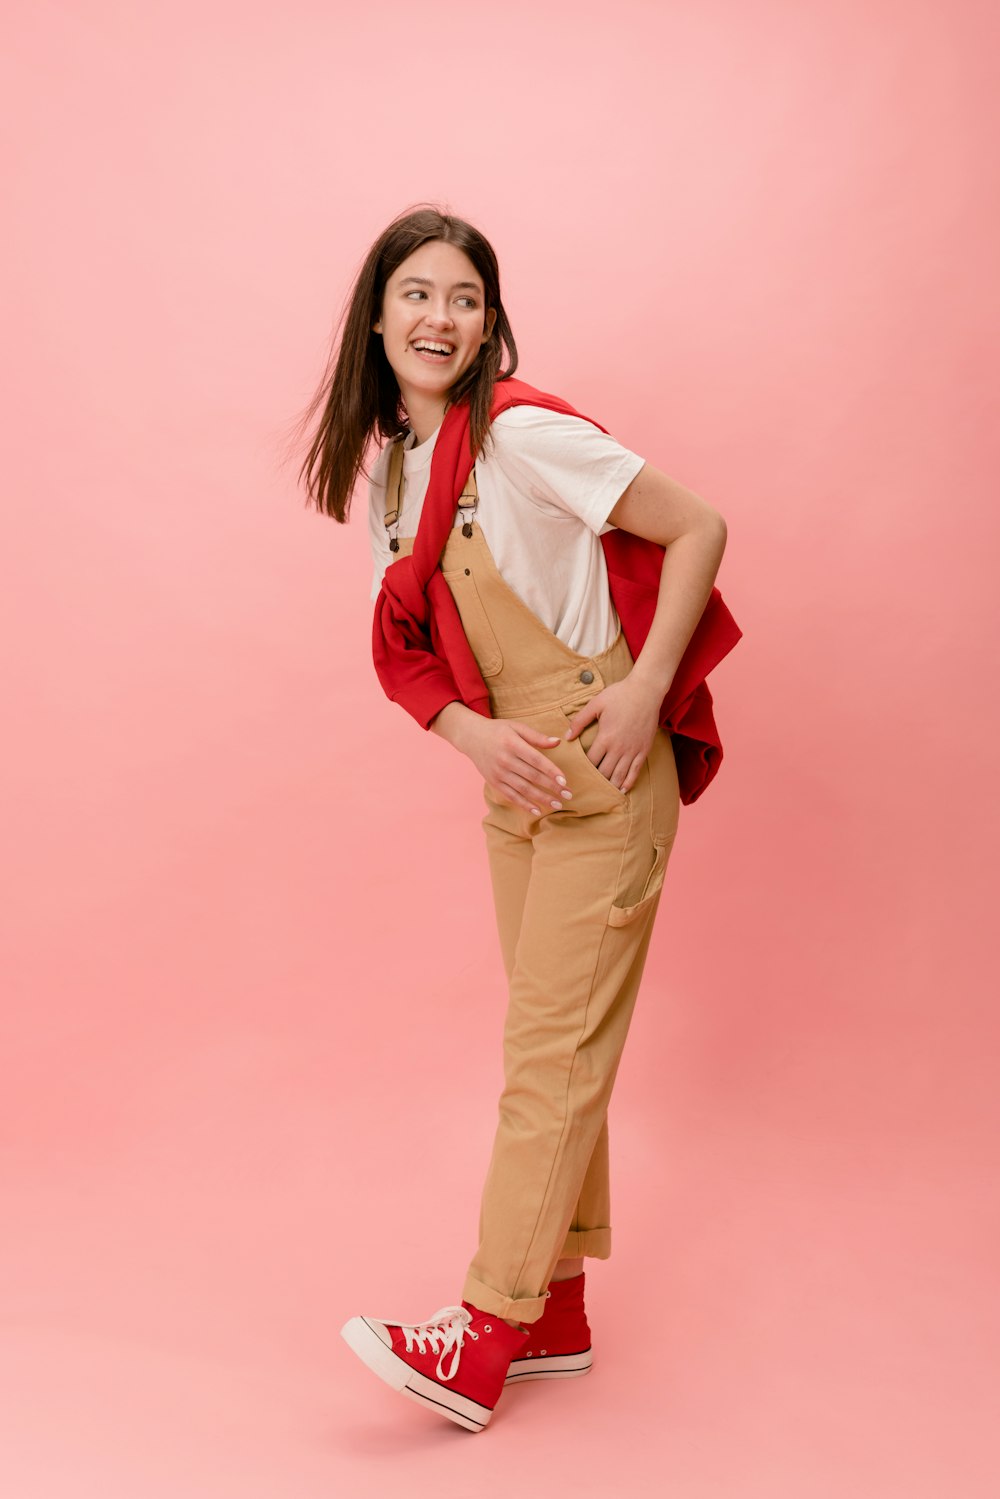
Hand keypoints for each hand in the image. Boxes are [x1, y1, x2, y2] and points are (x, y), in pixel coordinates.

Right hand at [463, 718, 572, 814]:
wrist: (471, 737)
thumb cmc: (498, 730)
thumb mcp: (516, 727)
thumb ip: (536, 736)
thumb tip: (558, 742)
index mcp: (512, 744)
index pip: (536, 760)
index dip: (551, 771)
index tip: (564, 780)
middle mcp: (504, 760)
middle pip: (532, 776)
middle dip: (552, 787)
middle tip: (568, 794)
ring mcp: (498, 773)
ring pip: (523, 789)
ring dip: (542, 798)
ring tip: (557, 804)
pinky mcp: (494, 782)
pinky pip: (511, 796)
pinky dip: (524, 805)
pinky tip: (537, 810)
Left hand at [563, 676, 662, 792]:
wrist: (646, 691)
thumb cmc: (619, 695)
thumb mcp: (595, 704)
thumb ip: (579, 721)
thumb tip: (566, 737)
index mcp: (605, 737)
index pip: (591, 761)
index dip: (583, 771)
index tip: (575, 777)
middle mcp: (619, 748)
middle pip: (604, 772)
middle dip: (595, 782)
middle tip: (586, 790)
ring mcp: (633, 750)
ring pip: (620, 775)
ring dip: (610, 786)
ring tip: (601, 795)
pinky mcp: (644, 750)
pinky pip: (635, 771)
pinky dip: (628, 782)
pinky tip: (622, 789)